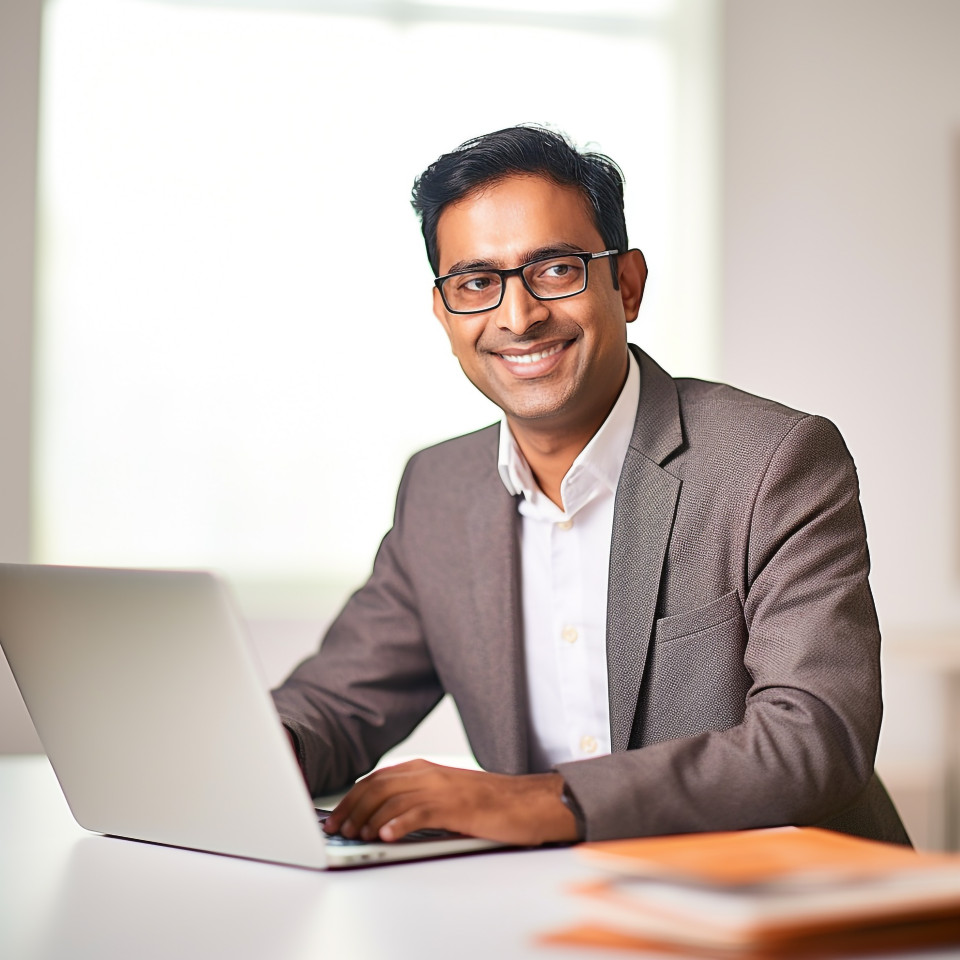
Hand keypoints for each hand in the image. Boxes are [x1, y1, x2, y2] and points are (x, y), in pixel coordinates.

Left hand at [322, 759, 578, 846]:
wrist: (527, 802)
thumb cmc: (489, 803)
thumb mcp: (446, 795)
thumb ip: (417, 800)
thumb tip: (382, 819)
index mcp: (425, 769)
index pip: (377, 778)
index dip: (352, 798)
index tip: (338, 817)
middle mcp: (430, 773)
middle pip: (378, 786)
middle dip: (353, 809)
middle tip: (341, 830)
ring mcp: (442, 788)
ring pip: (393, 798)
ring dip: (370, 819)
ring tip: (358, 836)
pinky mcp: (456, 806)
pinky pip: (420, 813)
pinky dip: (399, 824)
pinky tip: (386, 837)